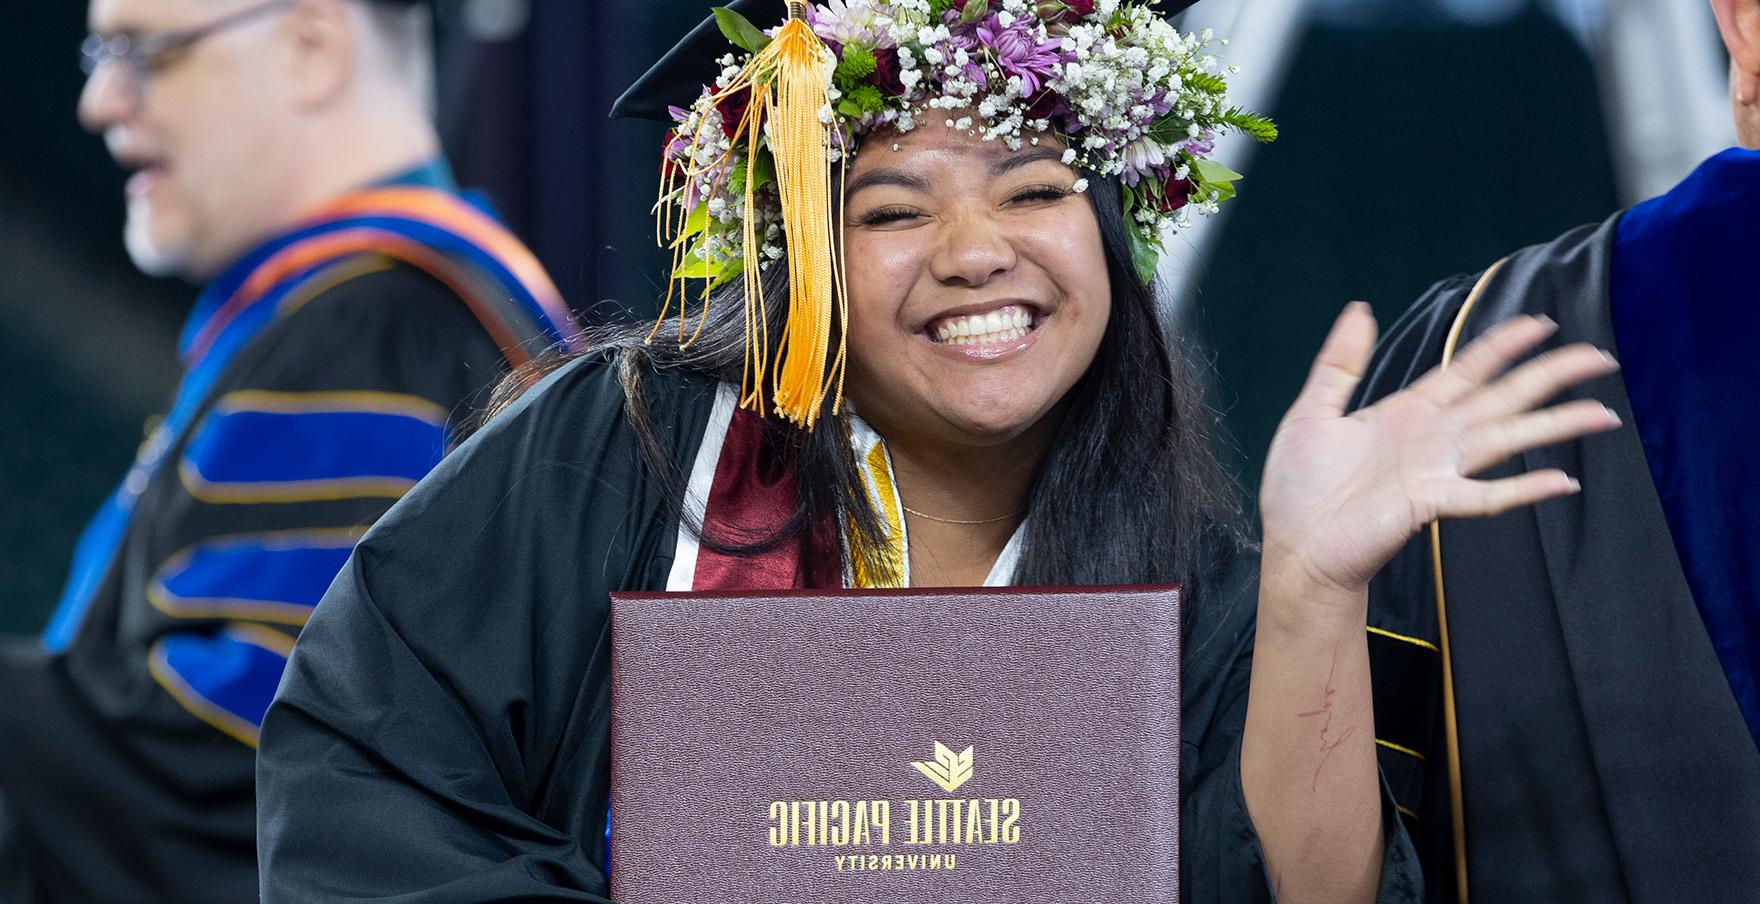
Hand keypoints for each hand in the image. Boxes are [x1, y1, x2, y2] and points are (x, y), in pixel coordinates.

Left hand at [1259, 303, 1621, 599]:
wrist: (1294, 546)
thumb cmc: (1300, 488)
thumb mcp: (1312, 412)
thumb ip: (1339, 363)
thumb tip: (1359, 308)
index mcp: (1407, 411)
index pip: (1467, 369)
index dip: (1503, 346)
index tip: (1540, 323)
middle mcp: (1432, 437)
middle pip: (1502, 397)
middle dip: (1550, 376)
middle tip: (1598, 357)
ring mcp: (1436, 470)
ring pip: (1506, 438)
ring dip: (1554, 425)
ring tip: (1601, 413)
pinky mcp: (1428, 502)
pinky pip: (1484, 495)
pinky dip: (1521, 489)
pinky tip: (1559, 481)